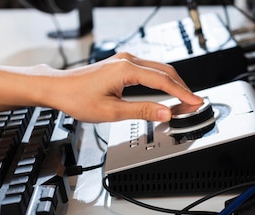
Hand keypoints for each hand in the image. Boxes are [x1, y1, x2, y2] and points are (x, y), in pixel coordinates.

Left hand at [38, 52, 203, 122]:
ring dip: (173, 83)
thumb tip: (165, 113)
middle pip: (165, 71)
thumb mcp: (111, 111)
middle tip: (194, 103)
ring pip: (158, 69)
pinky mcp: (121, 65)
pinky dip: (161, 80)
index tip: (196, 102)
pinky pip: (148, 70)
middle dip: (182, 87)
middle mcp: (127, 60)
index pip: (163, 81)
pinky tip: (166, 90)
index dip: (182, 93)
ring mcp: (124, 61)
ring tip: (184, 99)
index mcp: (126, 69)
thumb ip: (142, 111)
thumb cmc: (77, 98)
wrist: (58, 88)